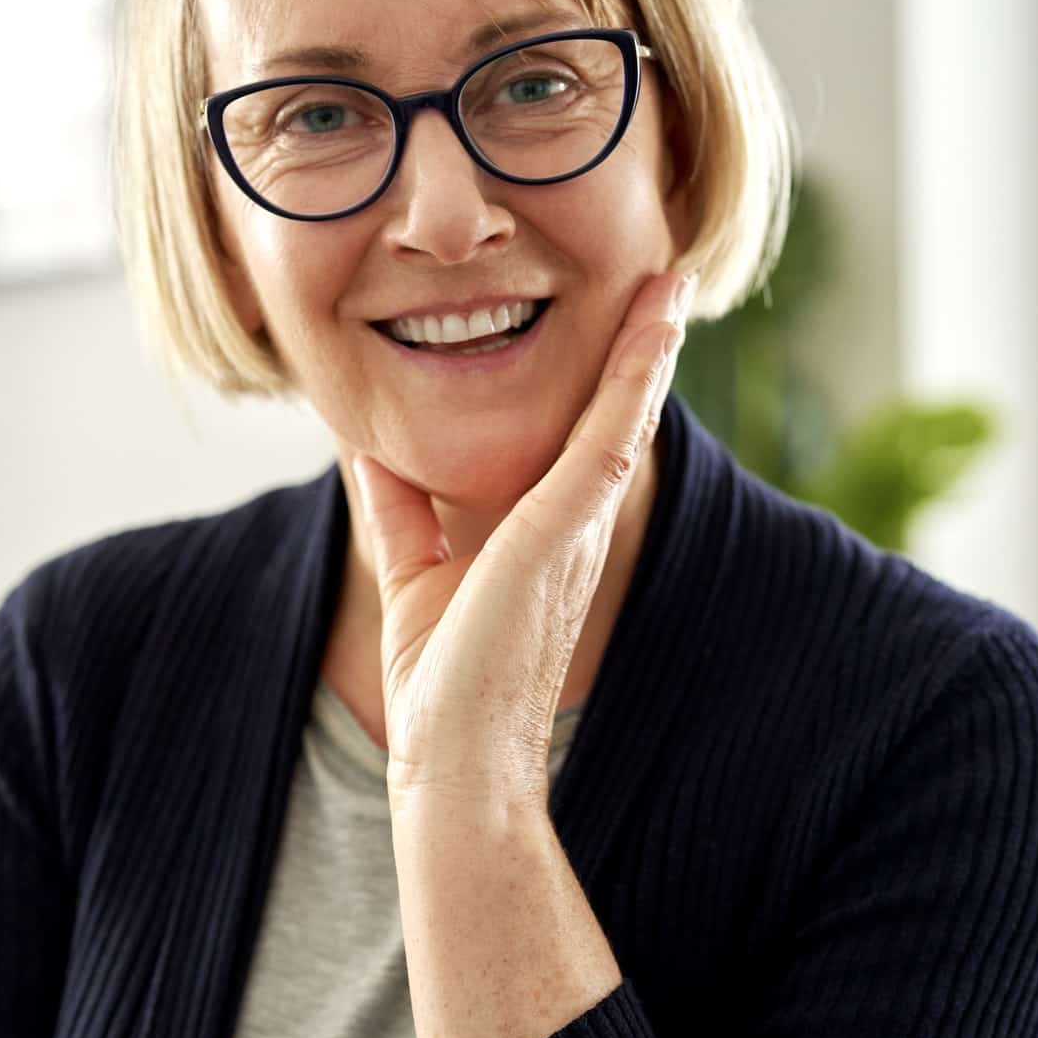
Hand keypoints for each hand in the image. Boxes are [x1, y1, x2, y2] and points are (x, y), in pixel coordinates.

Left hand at [350, 266, 696, 813]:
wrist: (455, 761)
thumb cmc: (441, 685)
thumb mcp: (409, 567)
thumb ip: (397, 505)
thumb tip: (366, 447)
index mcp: (544, 534)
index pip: (578, 436)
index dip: (601, 377)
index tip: (618, 318)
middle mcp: (574, 524)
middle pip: (616, 416)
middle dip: (642, 346)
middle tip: (666, 277)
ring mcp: (576, 525)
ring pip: (625, 413)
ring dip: (650, 341)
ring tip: (672, 276)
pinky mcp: (563, 528)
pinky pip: (610, 434)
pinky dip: (635, 374)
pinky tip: (656, 322)